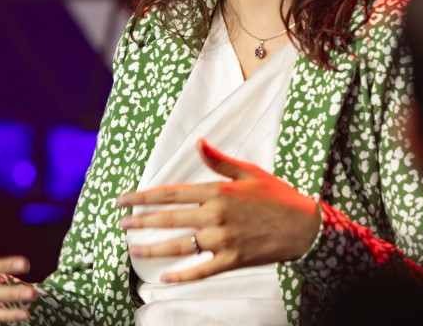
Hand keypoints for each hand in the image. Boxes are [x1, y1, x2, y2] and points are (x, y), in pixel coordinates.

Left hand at [116, 139, 320, 282]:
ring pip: (179, 245)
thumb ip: (218, 161)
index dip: (144, 196)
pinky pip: (200, 270)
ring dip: (152, 248)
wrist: (303, 226)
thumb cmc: (276, 195)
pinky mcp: (231, 260)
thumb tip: (198, 144)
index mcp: (217, 191)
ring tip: (132, 249)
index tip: (124, 199)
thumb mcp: (248, 172)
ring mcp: (222, 240)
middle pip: (168, 219)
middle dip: (140, 221)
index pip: (171, 194)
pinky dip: (181, 275)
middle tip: (120, 223)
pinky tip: (163, 278)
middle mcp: (215, 215)